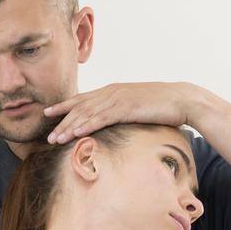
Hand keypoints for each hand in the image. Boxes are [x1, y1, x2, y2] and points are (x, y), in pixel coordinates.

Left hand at [42, 81, 191, 142]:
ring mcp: (119, 98)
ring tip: (56, 139)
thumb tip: (116, 121)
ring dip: (70, 126)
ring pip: (87, 113)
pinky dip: (87, 125)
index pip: (84, 98)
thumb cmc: (163, 106)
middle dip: (62, 120)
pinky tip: (76, 133)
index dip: (64, 106)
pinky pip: (102, 117)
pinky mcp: (127, 107)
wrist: (183, 100)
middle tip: (47, 134)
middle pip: (80, 106)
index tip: (49, 113)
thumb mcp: (138, 107)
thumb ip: (124, 111)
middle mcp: (112, 92)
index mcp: (114, 91)